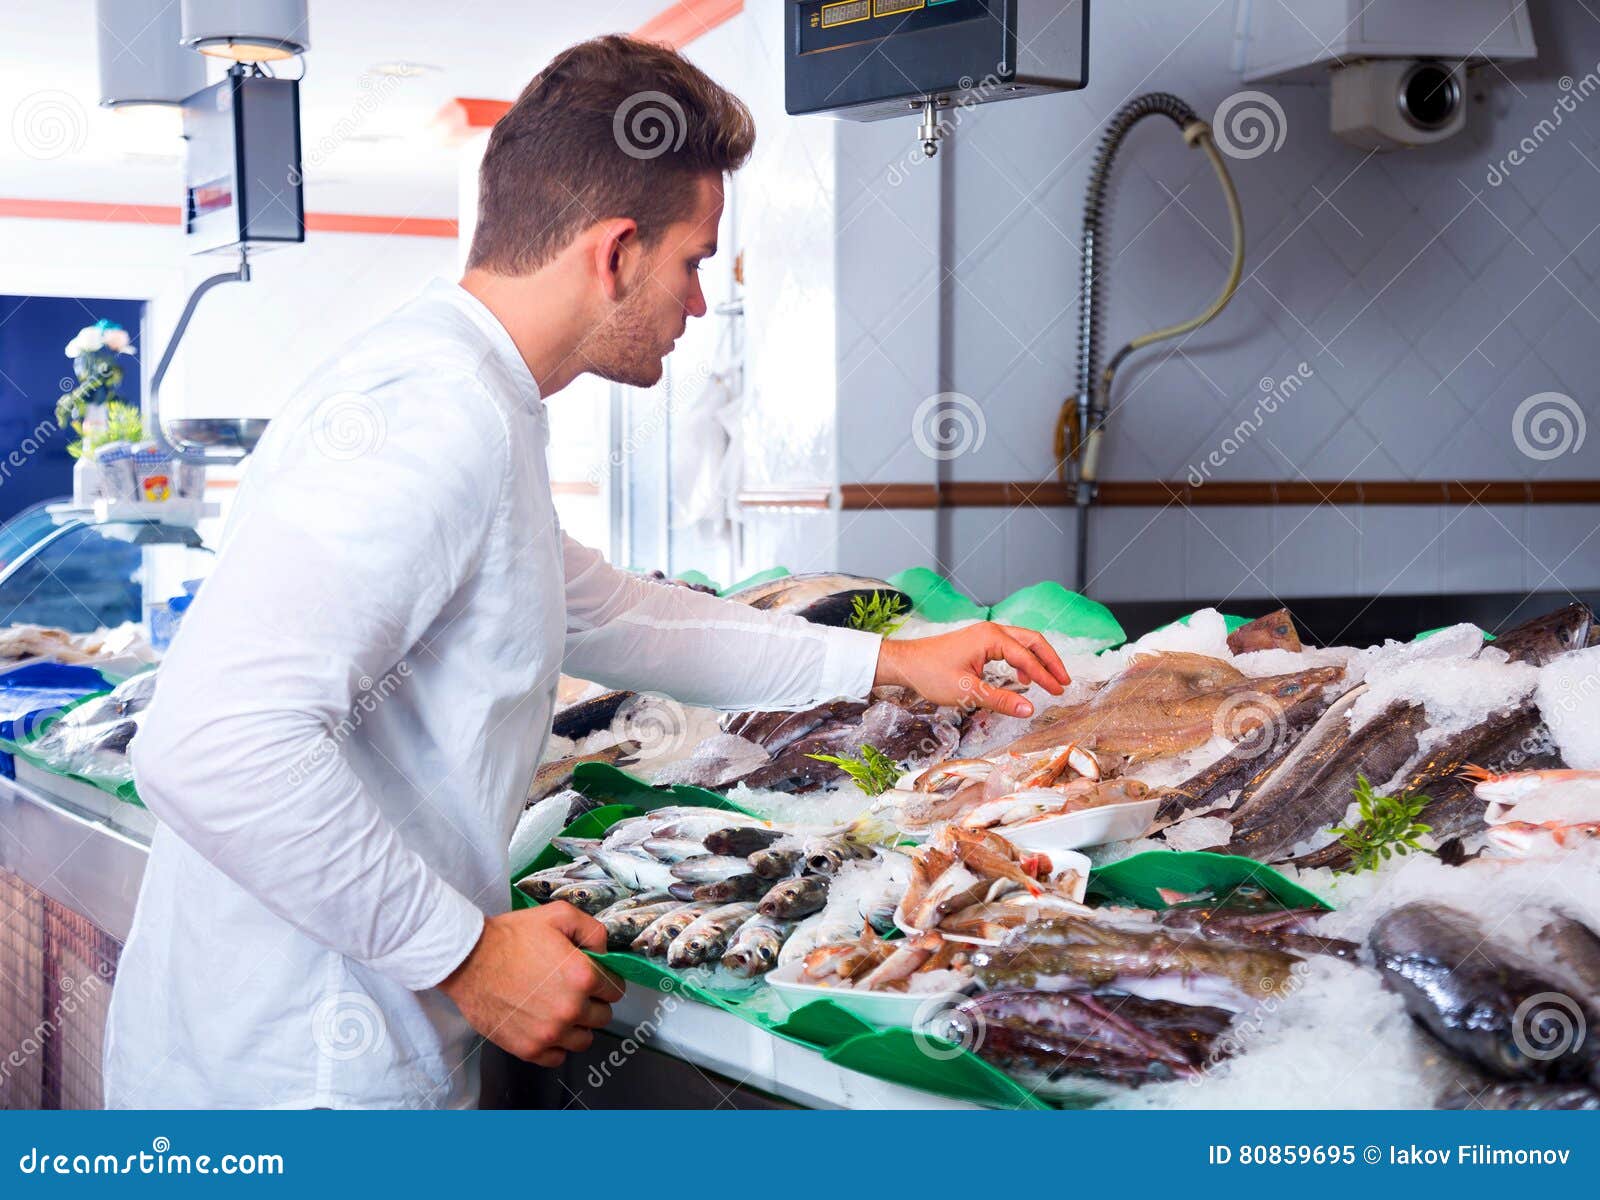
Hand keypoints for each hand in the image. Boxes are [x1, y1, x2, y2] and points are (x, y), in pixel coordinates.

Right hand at [438, 902, 624, 1067]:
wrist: (468, 960)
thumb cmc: (511, 937)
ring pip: (584, 1040)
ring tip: (559, 1010)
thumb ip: (592, 930)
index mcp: (583, 976)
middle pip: (602, 1016)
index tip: (591, 977)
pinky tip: (545, 1026)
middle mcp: (571, 1009)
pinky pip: (558, 1057)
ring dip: (577, 1026)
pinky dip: (556, 1045)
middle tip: (573, 991)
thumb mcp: (558, 915)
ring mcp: (550, 1033)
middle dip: (593, 1003)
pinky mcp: (529, 1049)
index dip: (605, 981)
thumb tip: (606, 952)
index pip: (615, 990)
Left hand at [873, 621, 1069, 717]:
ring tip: (1048, 681)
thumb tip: (1029, 709)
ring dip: (1038, 660)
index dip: (1045, 676)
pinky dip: (1022, 660)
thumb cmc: (930, 673)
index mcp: (991, 638)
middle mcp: (991, 631)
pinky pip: (1010, 647)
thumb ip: (1000, 700)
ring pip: (1022, 642)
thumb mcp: (967, 692)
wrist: (905, 663)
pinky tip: (1022, 679)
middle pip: (1033, 640)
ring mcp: (984, 634)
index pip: (1027, 657)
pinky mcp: (979, 642)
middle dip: (1050, 661)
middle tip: (1064, 681)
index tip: (1059, 691)